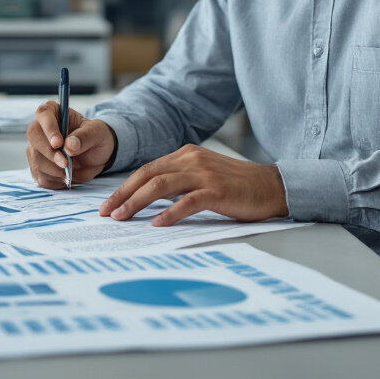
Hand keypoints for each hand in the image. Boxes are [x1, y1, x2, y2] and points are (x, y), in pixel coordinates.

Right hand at [25, 101, 115, 189]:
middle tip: (66, 163)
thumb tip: (69, 144)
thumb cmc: (95, 137)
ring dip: (54, 169)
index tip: (58, 143)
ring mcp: (37, 149)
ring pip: (36, 159)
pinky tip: (66, 177)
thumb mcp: (97, 133)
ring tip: (71, 170)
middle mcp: (41, 129)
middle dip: (49, 153)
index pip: (44, 114)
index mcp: (54, 112)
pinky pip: (40, 176)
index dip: (49, 128)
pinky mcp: (38, 167)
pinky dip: (55, 181)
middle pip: (34, 137)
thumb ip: (85, 136)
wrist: (96, 155)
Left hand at [98, 145, 288, 225]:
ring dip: (137, 202)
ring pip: (160, 186)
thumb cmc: (236, 186)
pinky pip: (187, 201)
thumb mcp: (203, 175)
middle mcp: (191, 159)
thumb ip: (179, 180)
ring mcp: (204, 173)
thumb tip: (147, 199)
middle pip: (147, 175)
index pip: (147, 169)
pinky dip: (169, 213)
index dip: (125, 186)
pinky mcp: (217, 190)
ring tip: (122, 217)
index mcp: (185, 154)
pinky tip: (157, 224)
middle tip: (106, 212)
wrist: (272, 186)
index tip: (108, 203)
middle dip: (123, 194)